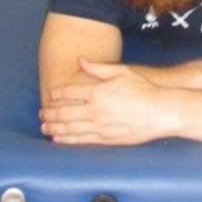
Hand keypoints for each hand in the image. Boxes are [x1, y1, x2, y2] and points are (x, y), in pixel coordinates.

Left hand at [40, 58, 169, 144]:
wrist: (160, 112)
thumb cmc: (143, 90)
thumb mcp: (122, 72)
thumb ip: (98, 68)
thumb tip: (80, 60)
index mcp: (97, 92)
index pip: (68, 93)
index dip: (55, 95)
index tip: (49, 96)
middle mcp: (95, 110)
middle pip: (64, 113)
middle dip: (49, 114)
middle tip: (41, 114)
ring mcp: (100, 126)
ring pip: (69, 129)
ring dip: (54, 128)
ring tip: (45, 128)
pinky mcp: (106, 139)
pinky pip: (81, 141)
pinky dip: (67, 141)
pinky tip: (59, 140)